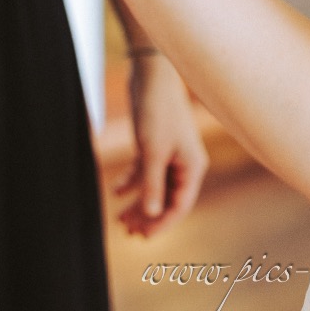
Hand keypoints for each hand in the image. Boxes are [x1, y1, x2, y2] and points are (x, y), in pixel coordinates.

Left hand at [115, 54, 207, 235]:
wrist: (151, 74)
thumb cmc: (158, 110)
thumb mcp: (153, 150)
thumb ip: (152, 183)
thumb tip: (152, 214)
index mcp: (192, 167)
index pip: (179, 206)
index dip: (162, 223)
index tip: (143, 236)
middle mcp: (183, 164)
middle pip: (166, 199)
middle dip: (147, 216)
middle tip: (128, 232)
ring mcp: (168, 154)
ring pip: (154, 187)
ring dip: (138, 202)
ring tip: (120, 219)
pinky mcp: (154, 145)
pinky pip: (144, 171)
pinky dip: (131, 181)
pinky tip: (116, 191)